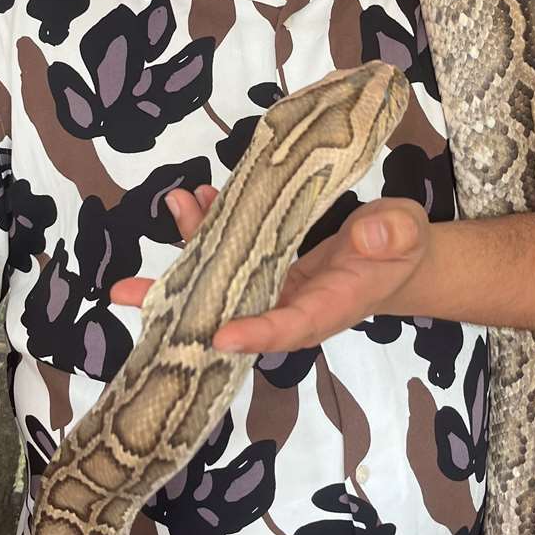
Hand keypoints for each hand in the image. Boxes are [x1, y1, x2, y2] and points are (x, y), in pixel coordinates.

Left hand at [111, 188, 429, 352]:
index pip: (288, 327)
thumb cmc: (402, 249)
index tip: (217, 335)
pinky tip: (193, 199)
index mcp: (327, 307)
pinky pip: (227, 253)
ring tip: (173, 207)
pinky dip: (207, 228)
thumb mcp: (406, 236)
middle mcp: (289, 303)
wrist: (395, 257)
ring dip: (188, 250)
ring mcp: (270, 285)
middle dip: (178, 307)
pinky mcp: (262, 265)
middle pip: (230, 313)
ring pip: (220, 280)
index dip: (253, 333)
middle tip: (127, 293)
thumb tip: (368, 232)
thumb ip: (393, 235)